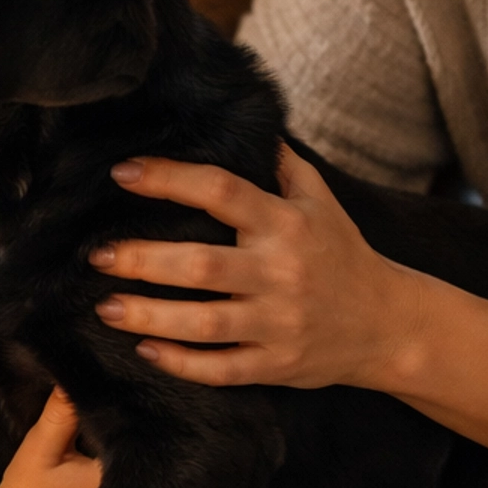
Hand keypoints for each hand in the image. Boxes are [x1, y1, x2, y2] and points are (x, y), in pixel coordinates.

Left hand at [89, 148, 424, 391]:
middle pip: (201, 265)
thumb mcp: (321, 200)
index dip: (169, 179)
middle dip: (143, 260)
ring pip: (203, 323)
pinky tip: (145, 349)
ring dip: (149, 315)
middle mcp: (281, 272)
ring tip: (106, 306)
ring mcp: (279, 323)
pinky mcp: (277, 364)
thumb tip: (245, 119)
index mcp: (286, 224)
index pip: (221, 191)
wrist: (390, 325)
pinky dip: (181, 363)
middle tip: (97, 255)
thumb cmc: (343, 254)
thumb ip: (281, 163)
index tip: (123, 173)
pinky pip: (222, 368)